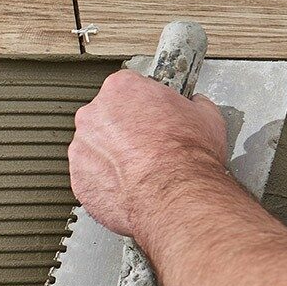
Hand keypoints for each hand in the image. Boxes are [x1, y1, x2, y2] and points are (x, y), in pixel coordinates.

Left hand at [68, 69, 226, 236]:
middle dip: (125, 133)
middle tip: (150, 150)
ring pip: (96, 150)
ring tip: (141, 173)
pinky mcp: (79, 179)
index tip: (156, 120)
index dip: (146, 107)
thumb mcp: (207, 118)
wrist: (177, 196)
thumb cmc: (188, 158)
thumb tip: (197, 105)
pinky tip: (130, 189)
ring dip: (114, 159)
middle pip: (107, 118)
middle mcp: (95, 114)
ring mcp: (82, 147)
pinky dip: (106, 184)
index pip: (129, 89)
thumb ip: (194, 105)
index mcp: (122, 89)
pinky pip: (91, 178)